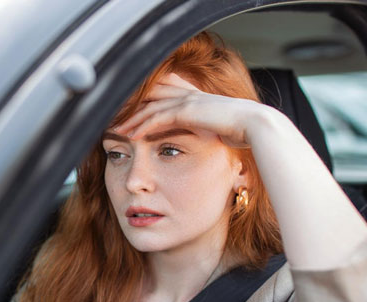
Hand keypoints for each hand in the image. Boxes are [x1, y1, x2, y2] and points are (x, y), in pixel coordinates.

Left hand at [113, 73, 262, 147]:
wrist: (255, 125)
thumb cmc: (242, 130)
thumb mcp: (219, 129)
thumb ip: (206, 131)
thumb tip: (206, 141)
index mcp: (194, 98)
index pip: (162, 96)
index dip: (143, 105)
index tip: (127, 116)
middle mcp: (188, 95)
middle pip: (150, 98)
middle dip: (130, 108)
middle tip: (112, 119)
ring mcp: (187, 100)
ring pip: (150, 107)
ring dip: (131, 119)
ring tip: (116, 129)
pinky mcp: (188, 110)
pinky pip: (158, 118)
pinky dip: (143, 126)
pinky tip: (131, 135)